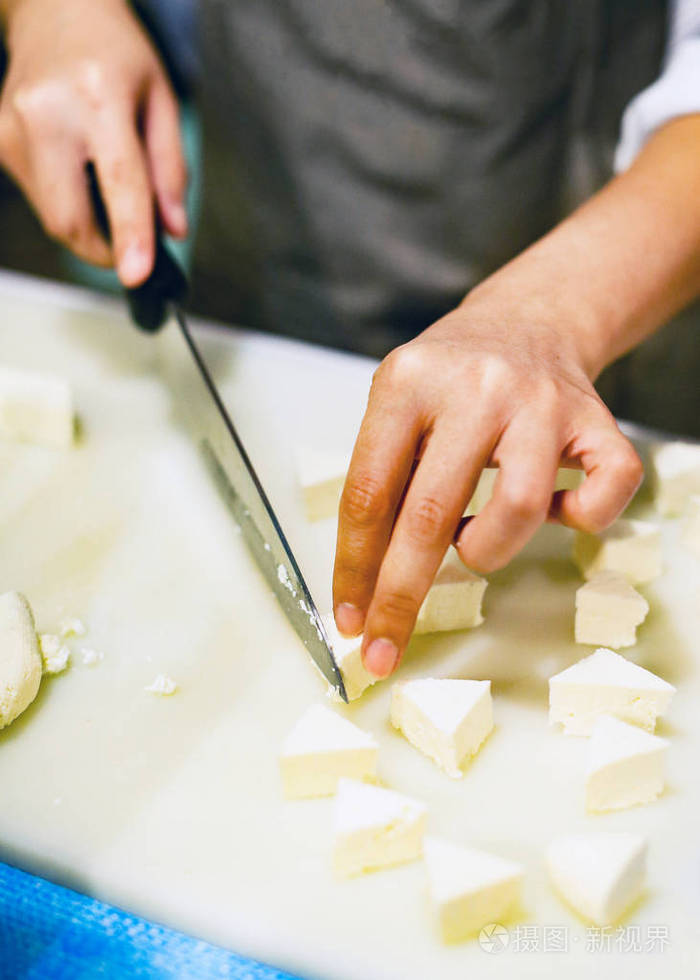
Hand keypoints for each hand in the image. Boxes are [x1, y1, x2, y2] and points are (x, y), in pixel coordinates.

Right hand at [0, 0, 186, 284]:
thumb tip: (172, 230)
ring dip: (86, 221)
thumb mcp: (162, 100)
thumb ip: (170, 170)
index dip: (129, 235)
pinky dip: (66, 200)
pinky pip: (38, 198)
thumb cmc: (115, 52)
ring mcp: (10, 128)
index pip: (118, 181)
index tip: (136, 276)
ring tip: (100, 175)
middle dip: (104, 248)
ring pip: (53, 216)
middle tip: (132, 242)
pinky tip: (75, 162)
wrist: (54, 9)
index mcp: (97, 97)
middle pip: (70, 220)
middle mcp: (46, 114)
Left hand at [332, 291, 642, 677]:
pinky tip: (554, 510)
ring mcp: (540, 404)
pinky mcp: (595, 420)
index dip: (355, 567)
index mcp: (407, 383)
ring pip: (516, 509)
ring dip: (486, 552)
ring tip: (474, 541)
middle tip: (384, 646)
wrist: (527, 320)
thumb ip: (383, 477)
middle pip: (430, 514)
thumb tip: (367, 579)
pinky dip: (580, 520)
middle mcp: (475, 388)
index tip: (350, 618)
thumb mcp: (396, 403)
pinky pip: (605, 493)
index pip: (369, 493)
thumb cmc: (450, 378)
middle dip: (400, 596)